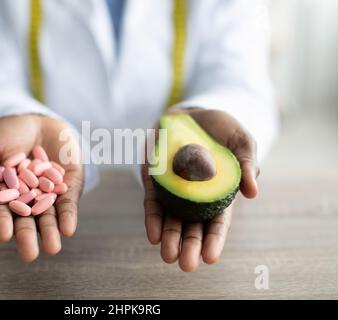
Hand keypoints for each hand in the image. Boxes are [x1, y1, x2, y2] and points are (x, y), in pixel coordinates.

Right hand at [0, 114, 83, 261]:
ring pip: (49, 215)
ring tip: (52, 247)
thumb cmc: (4, 135)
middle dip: (28, 236)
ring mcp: (49, 191)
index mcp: (4, 194)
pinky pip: (68, 200)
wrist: (32, 118)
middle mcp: (27, 197)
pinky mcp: (68, 183)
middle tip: (29, 255)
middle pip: (27, 220)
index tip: (4, 235)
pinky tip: (68, 228)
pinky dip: (68, 214)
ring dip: (51, 231)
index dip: (2, 223)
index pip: (2, 212)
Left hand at [142, 108, 258, 271]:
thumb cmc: (221, 130)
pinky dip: (153, 218)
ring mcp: (173, 188)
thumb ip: (248, 164)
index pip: (217, 222)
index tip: (210, 257)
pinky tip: (152, 235)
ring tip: (168, 255)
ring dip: (169, 238)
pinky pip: (153, 201)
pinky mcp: (155, 179)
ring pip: (170, 219)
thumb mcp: (241, 141)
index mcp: (218, 193)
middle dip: (189, 246)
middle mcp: (194, 196)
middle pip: (192, 226)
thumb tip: (253, 192)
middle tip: (186, 265)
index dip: (214, 240)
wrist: (191, 112)